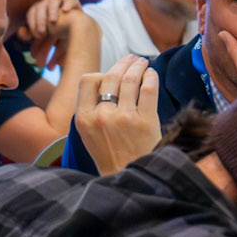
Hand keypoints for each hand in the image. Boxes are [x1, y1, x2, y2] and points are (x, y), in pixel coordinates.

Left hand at [22, 0, 81, 45]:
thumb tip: (20, 31)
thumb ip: (30, 35)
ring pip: (54, 0)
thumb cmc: (54, 34)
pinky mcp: (74, 3)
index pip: (32, 11)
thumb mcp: (41, 37)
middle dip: (40, 19)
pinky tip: (66, 10)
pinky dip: (69, 3)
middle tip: (42, 32)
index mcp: (39, 8)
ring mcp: (62, 1)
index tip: (37, 36)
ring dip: (52, 10)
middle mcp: (49, 2)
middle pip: (41, 6)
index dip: (32, 23)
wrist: (75, 32)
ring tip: (52, 21)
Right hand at [75, 57, 161, 173]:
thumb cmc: (110, 155)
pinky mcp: (145, 122)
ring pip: (130, 79)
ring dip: (138, 66)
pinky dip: (151, 77)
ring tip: (143, 62)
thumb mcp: (89, 134)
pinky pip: (148, 89)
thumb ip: (92, 109)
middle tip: (132, 59)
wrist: (127, 177)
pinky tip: (152, 75)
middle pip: (111, 76)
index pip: (88, 80)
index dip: (102, 73)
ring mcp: (124, 118)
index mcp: (83, 118)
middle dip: (124, 63)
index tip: (111, 74)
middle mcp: (102, 116)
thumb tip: (107, 79)